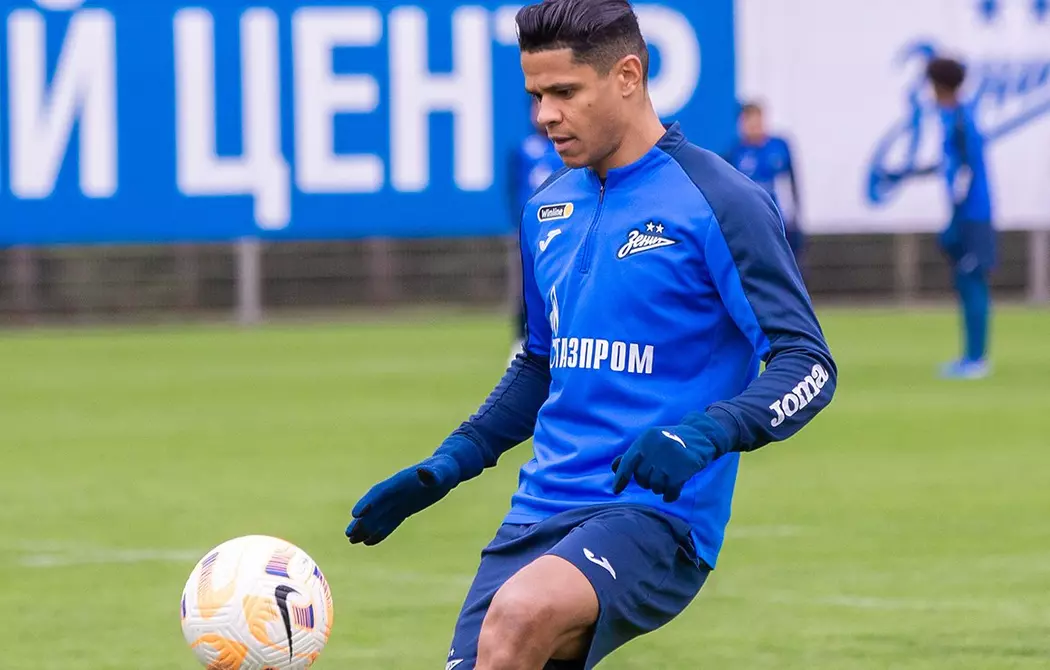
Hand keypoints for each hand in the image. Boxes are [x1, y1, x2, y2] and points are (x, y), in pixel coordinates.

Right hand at [346, 455, 460, 545]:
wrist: (447, 471)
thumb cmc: (444, 469)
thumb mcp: (440, 472)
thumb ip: (431, 474)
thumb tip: (423, 472)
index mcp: (400, 482)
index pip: (379, 493)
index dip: (367, 503)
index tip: (355, 514)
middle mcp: (396, 492)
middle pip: (374, 507)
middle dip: (362, 520)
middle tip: (348, 534)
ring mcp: (399, 501)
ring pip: (379, 516)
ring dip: (366, 527)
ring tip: (352, 540)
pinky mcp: (405, 509)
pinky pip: (390, 521)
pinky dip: (380, 531)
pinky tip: (369, 542)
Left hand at [611, 412, 731, 502]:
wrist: (700, 436)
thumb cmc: (671, 441)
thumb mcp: (650, 442)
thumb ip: (633, 454)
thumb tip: (614, 467)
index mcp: (645, 439)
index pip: (628, 462)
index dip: (621, 478)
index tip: (615, 491)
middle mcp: (655, 448)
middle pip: (641, 478)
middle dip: (647, 482)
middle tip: (657, 477)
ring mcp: (669, 459)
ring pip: (655, 486)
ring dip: (659, 488)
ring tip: (667, 480)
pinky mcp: (682, 470)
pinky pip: (670, 491)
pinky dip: (670, 495)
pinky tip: (672, 493)